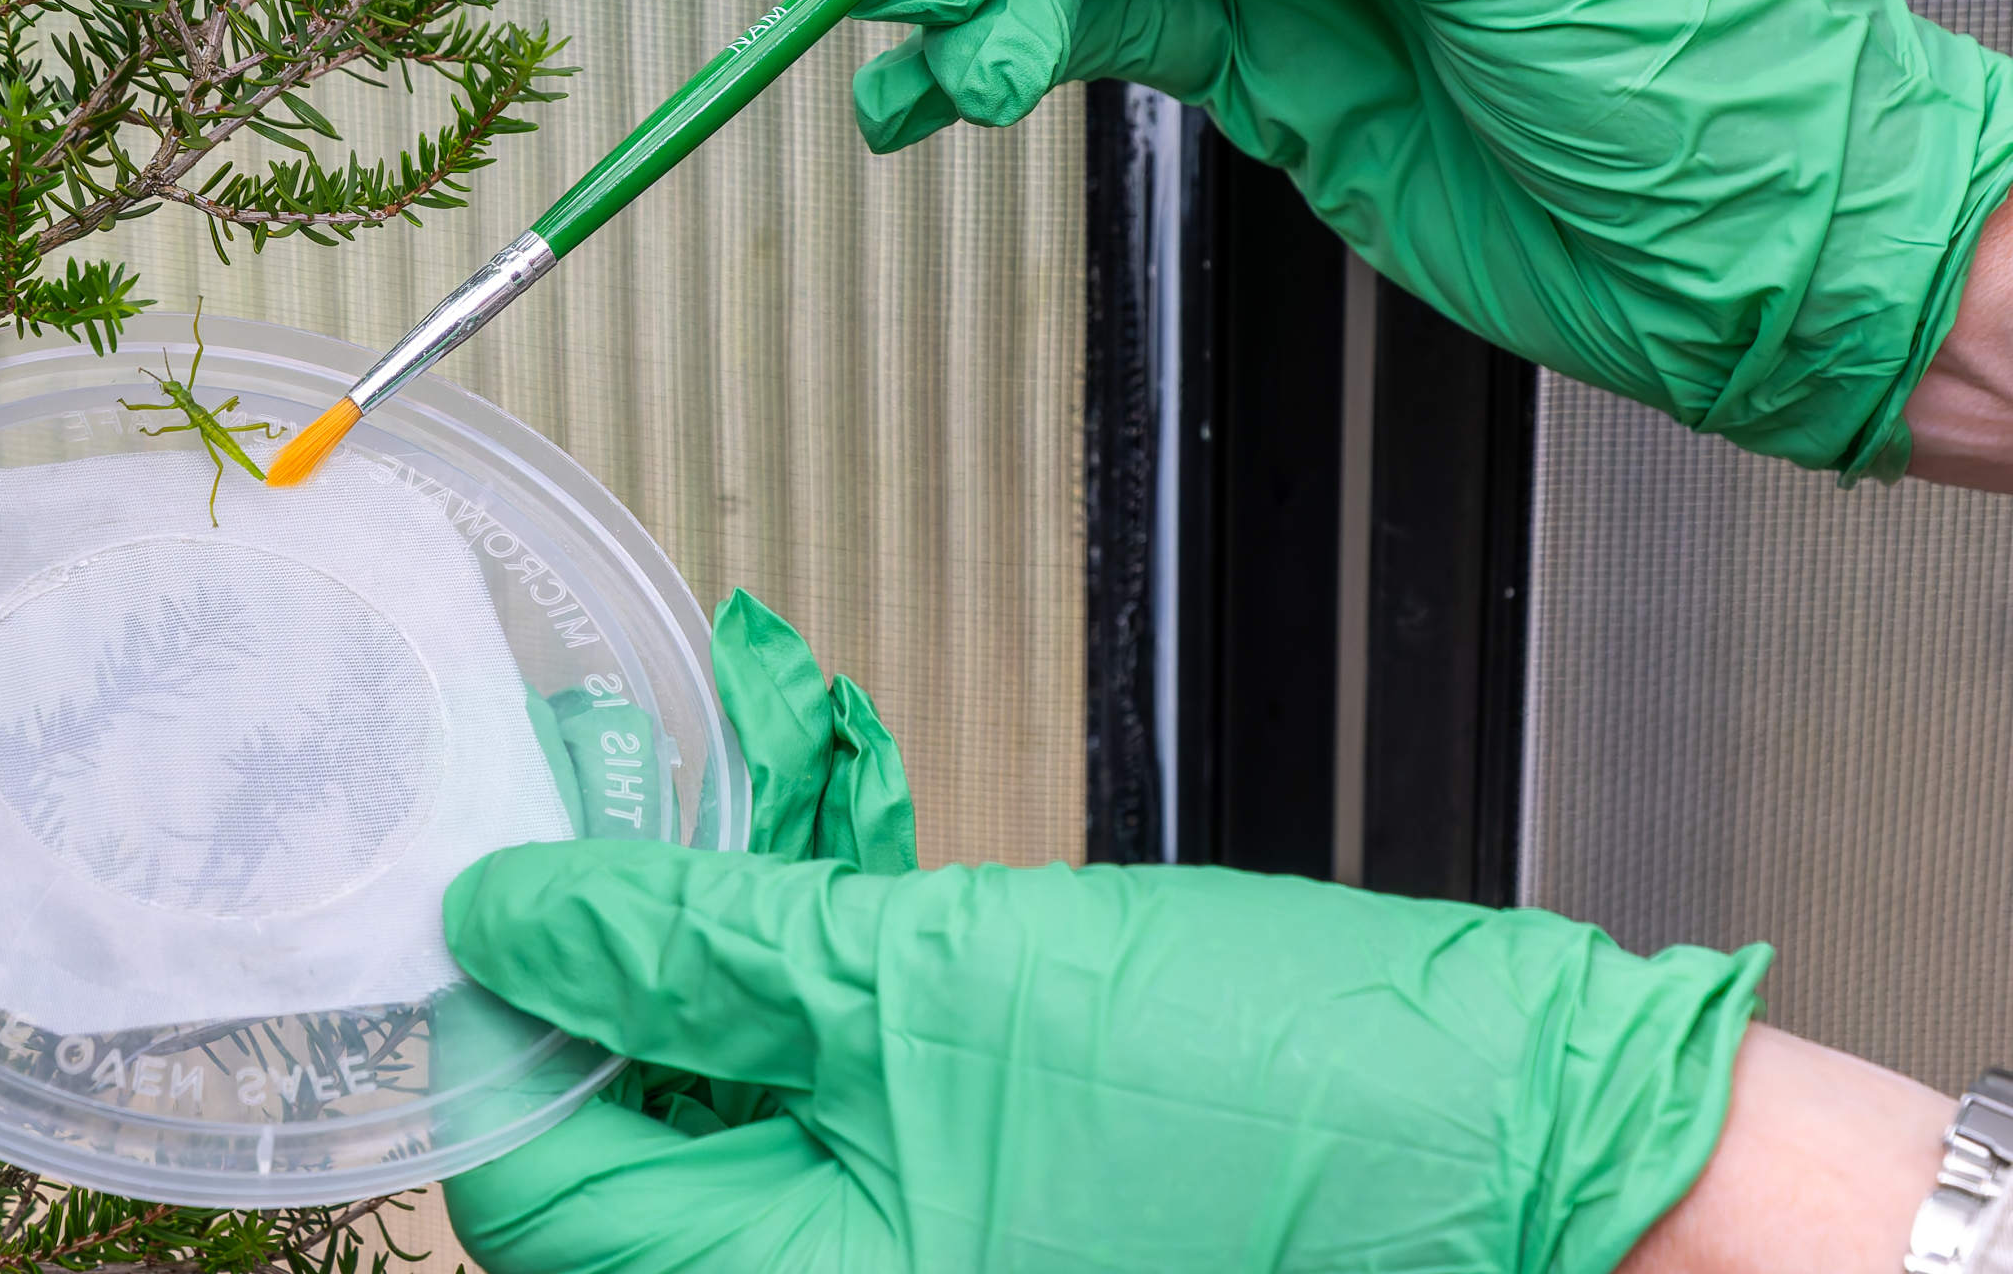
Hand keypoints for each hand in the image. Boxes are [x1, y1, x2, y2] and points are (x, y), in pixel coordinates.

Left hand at [442, 605, 1766, 1271]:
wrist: (1508, 1130)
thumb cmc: (1263, 1087)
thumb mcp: (933, 977)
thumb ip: (698, 947)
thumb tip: (509, 913)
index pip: (542, 1187)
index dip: (504, 1015)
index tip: (506, 864)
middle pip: (628, 1142)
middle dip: (628, 952)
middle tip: (648, 794)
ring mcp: (917, 1257)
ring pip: (734, 1099)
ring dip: (728, 940)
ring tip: (775, 786)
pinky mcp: (979, 1199)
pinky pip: (835, 1099)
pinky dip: (818, 975)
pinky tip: (846, 851)